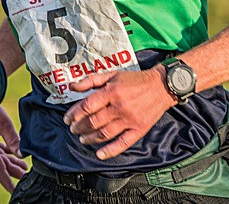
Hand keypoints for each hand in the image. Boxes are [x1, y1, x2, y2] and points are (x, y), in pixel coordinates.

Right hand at [0, 94, 27, 191]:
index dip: (7, 182)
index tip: (14, 192)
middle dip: (13, 172)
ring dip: (10, 163)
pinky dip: (5, 153)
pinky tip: (13, 154)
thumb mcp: (2, 121)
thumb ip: (12, 138)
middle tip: (26, 177)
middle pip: (0, 165)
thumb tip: (21, 154)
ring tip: (24, 168)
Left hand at [63, 67, 177, 159]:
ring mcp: (129, 120)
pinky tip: (99, 154)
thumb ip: (91, 80)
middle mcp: (119, 107)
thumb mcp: (112, 74)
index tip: (67, 119)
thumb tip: (72, 86)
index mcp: (111, 92)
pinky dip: (110, 150)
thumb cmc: (135, 80)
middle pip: (93, 121)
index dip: (74, 114)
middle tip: (73, 129)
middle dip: (79, 127)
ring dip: (90, 138)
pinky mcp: (138, 129)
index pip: (87, 106)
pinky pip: (123, 143)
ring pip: (105, 134)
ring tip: (82, 139)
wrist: (161, 86)